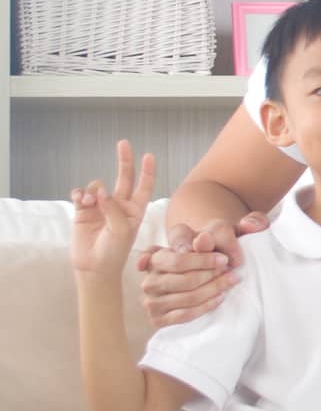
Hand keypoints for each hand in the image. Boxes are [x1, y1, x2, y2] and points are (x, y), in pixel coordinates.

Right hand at [70, 141, 156, 280]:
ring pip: (98, 186)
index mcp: (135, 209)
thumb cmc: (114, 251)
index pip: (144, 186)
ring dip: (94, 190)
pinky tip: (80, 199)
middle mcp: (119, 205)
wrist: (94, 267)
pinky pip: (82, 194)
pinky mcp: (84, 211)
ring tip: (90, 203)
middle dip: (124, 160)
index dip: (147, 171)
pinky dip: (80, 194)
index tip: (149, 155)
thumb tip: (101, 191)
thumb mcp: (121, 230)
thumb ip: (113, 209)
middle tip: (123, 143)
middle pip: (124, 177)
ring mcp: (101, 207)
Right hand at [135, 213, 263, 328]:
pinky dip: (205, 307)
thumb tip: (232, 231)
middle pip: (184, 276)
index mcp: (158, 252)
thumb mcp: (221, 237)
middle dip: (211, 274)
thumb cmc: (210, 255)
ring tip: (231, 282)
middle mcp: (151, 273)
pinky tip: (220, 298)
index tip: (224, 260)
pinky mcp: (157, 317)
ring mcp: (151, 296)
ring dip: (213, 289)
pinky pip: (184, 314)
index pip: (175, 257)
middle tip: (232, 272)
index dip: (202, 257)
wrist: (196, 281)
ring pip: (187, 295)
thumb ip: (229, 229)